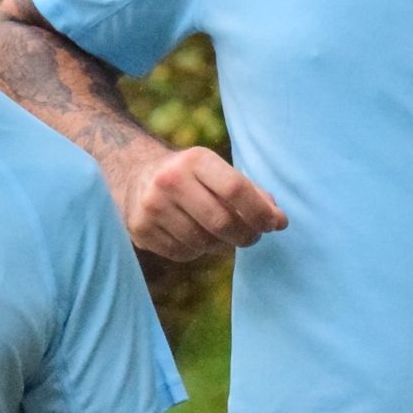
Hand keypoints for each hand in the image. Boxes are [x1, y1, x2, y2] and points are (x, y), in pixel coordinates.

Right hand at [121, 146, 284, 261]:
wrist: (134, 174)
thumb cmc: (190, 176)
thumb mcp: (216, 171)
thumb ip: (250, 193)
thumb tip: (279, 221)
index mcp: (194, 160)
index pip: (235, 189)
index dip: (260, 211)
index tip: (274, 224)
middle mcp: (169, 181)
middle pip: (222, 221)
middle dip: (246, 235)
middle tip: (252, 237)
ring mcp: (151, 207)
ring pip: (203, 242)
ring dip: (220, 244)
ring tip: (219, 234)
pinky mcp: (140, 230)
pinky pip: (183, 253)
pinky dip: (197, 250)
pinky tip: (194, 237)